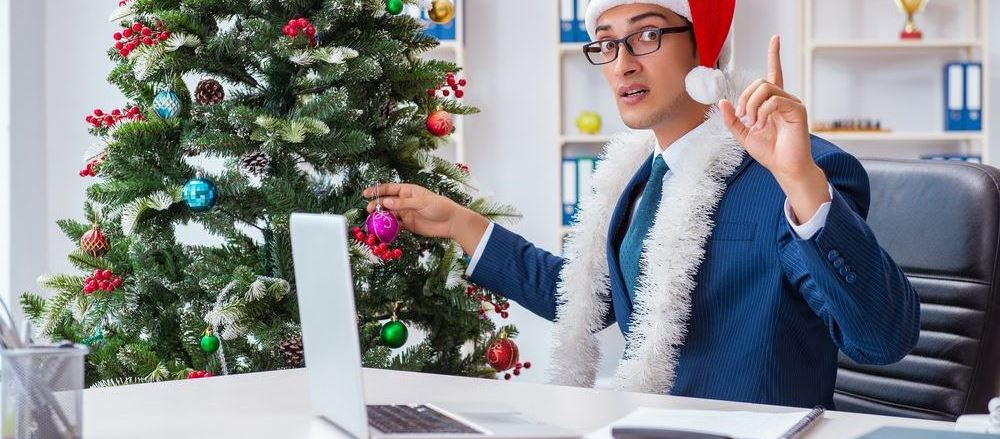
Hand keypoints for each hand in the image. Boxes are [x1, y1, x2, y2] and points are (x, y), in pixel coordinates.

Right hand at [363, 183, 488, 253]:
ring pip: (389, 214)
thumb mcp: (421, 202)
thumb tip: (385, 202)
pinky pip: (395, 225)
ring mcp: (406, 213)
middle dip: (377, 205)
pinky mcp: (408, 225)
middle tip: (369, 210)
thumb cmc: (439, 207)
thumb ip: (403, 203)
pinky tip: (383, 230)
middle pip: (386, 202)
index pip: (389, 189)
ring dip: (381, 217)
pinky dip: (388, 227)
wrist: (451, 222)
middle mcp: (405, 201)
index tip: (366, 193)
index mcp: (408, 191)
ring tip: (373, 221)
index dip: (377, 190)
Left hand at [720, 34, 813, 180]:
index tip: (775, 37)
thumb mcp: (742, 134)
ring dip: (752, 105)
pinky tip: (762, 125)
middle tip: (743, 117)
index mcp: (771, 102)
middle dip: (745, 98)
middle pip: (760, 81)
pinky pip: (774, 100)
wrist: (783, 167)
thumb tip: (723, 101)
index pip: (773, 72)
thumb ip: (732, 119)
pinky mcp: (797, 110)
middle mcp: (783, 99)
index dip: (774, 54)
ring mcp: (791, 103)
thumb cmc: (768, 151)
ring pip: (766, 88)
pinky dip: (762, 112)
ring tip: (753, 123)